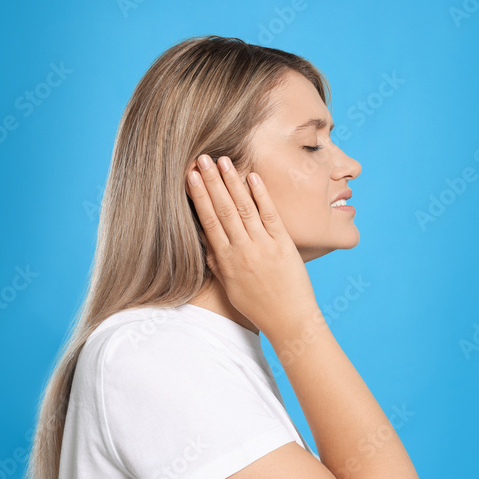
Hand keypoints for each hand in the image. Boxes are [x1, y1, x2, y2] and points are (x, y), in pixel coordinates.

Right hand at [185, 154, 320, 338]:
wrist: (289, 320)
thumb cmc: (258, 305)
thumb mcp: (231, 287)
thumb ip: (217, 262)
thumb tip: (204, 240)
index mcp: (226, 260)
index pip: (208, 221)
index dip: (198, 197)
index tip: (190, 177)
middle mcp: (242, 250)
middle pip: (223, 210)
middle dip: (211, 182)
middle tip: (201, 158)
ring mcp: (263, 246)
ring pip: (244, 208)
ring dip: (232, 183)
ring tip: (223, 161)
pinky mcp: (283, 245)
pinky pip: (270, 215)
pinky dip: (262, 195)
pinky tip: (252, 177)